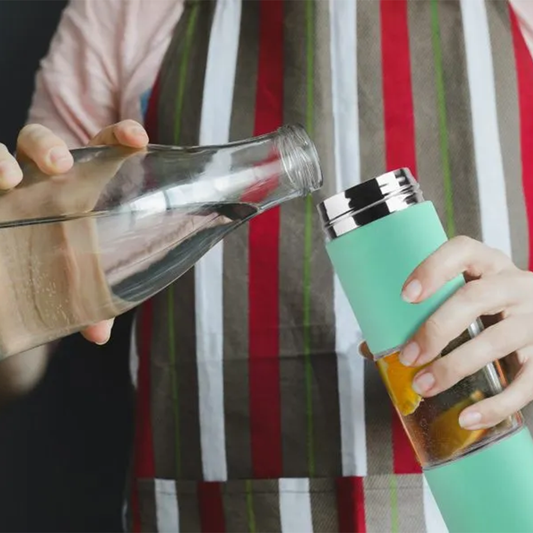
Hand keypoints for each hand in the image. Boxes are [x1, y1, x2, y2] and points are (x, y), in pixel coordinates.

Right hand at [2, 120, 148, 344]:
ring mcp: (2, 193)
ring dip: (0, 158)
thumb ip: (89, 307)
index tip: (139, 138)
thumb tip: (99, 334)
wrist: (6, 292)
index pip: (98, 153)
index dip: (118, 137)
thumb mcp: (72, 291)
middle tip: (62, 167)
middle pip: (42, 144)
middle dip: (49, 145)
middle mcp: (35, 186)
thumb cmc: (47, 278)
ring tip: (9, 180)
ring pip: (0, 153)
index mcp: (73, 194)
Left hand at [397, 236, 532, 429]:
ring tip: (424, 385)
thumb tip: (371, 348)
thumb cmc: (487, 307)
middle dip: (436, 329)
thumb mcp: (460, 297)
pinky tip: (467, 417)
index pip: (462, 251)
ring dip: (455, 366)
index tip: (405, 295)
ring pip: (497, 340)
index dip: (433, 269)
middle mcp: (515, 285)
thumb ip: (420, 315)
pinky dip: (494, 404)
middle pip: (475, 298)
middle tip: (408, 356)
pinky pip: (525, 383)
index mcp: (487, 264)